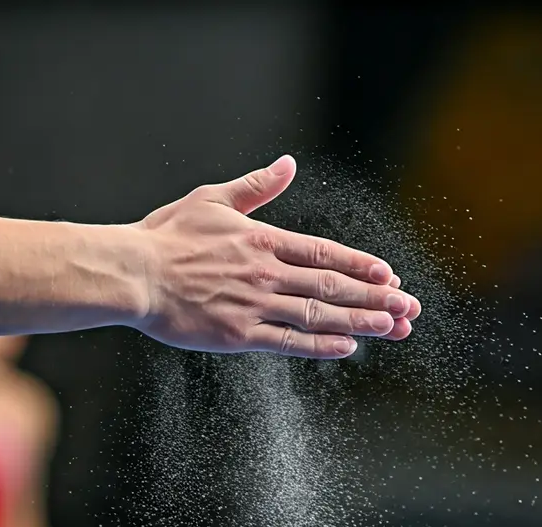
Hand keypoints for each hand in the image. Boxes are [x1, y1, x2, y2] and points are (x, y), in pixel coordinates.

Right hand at [132, 155, 420, 358]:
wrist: (132, 274)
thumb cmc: (166, 236)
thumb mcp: (213, 199)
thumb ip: (256, 186)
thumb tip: (289, 164)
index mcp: (263, 240)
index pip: (324, 253)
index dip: (360, 265)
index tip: (389, 275)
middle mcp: (266, 272)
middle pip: (332, 285)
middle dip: (376, 297)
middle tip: (410, 306)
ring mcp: (254, 305)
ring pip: (318, 314)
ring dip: (360, 321)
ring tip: (394, 326)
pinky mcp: (237, 334)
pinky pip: (287, 341)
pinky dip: (320, 344)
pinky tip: (348, 347)